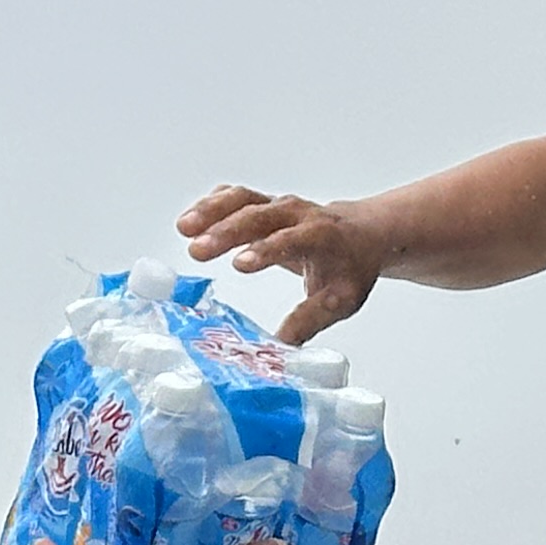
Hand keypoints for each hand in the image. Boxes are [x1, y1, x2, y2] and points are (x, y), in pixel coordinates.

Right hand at [176, 186, 380, 343]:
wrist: (360, 234)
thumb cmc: (349, 268)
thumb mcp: (342, 299)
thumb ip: (311, 320)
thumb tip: (281, 347)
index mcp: (321, 236)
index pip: (291, 240)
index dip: (265, 250)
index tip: (239, 264)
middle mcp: (298, 215)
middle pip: (260, 216)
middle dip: (227, 231)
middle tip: (198, 251)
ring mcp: (277, 205)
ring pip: (243, 199)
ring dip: (212, 211)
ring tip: (184, 229)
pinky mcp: (262, 203)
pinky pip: (234, 197)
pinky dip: (210, 205)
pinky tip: (189, 221)